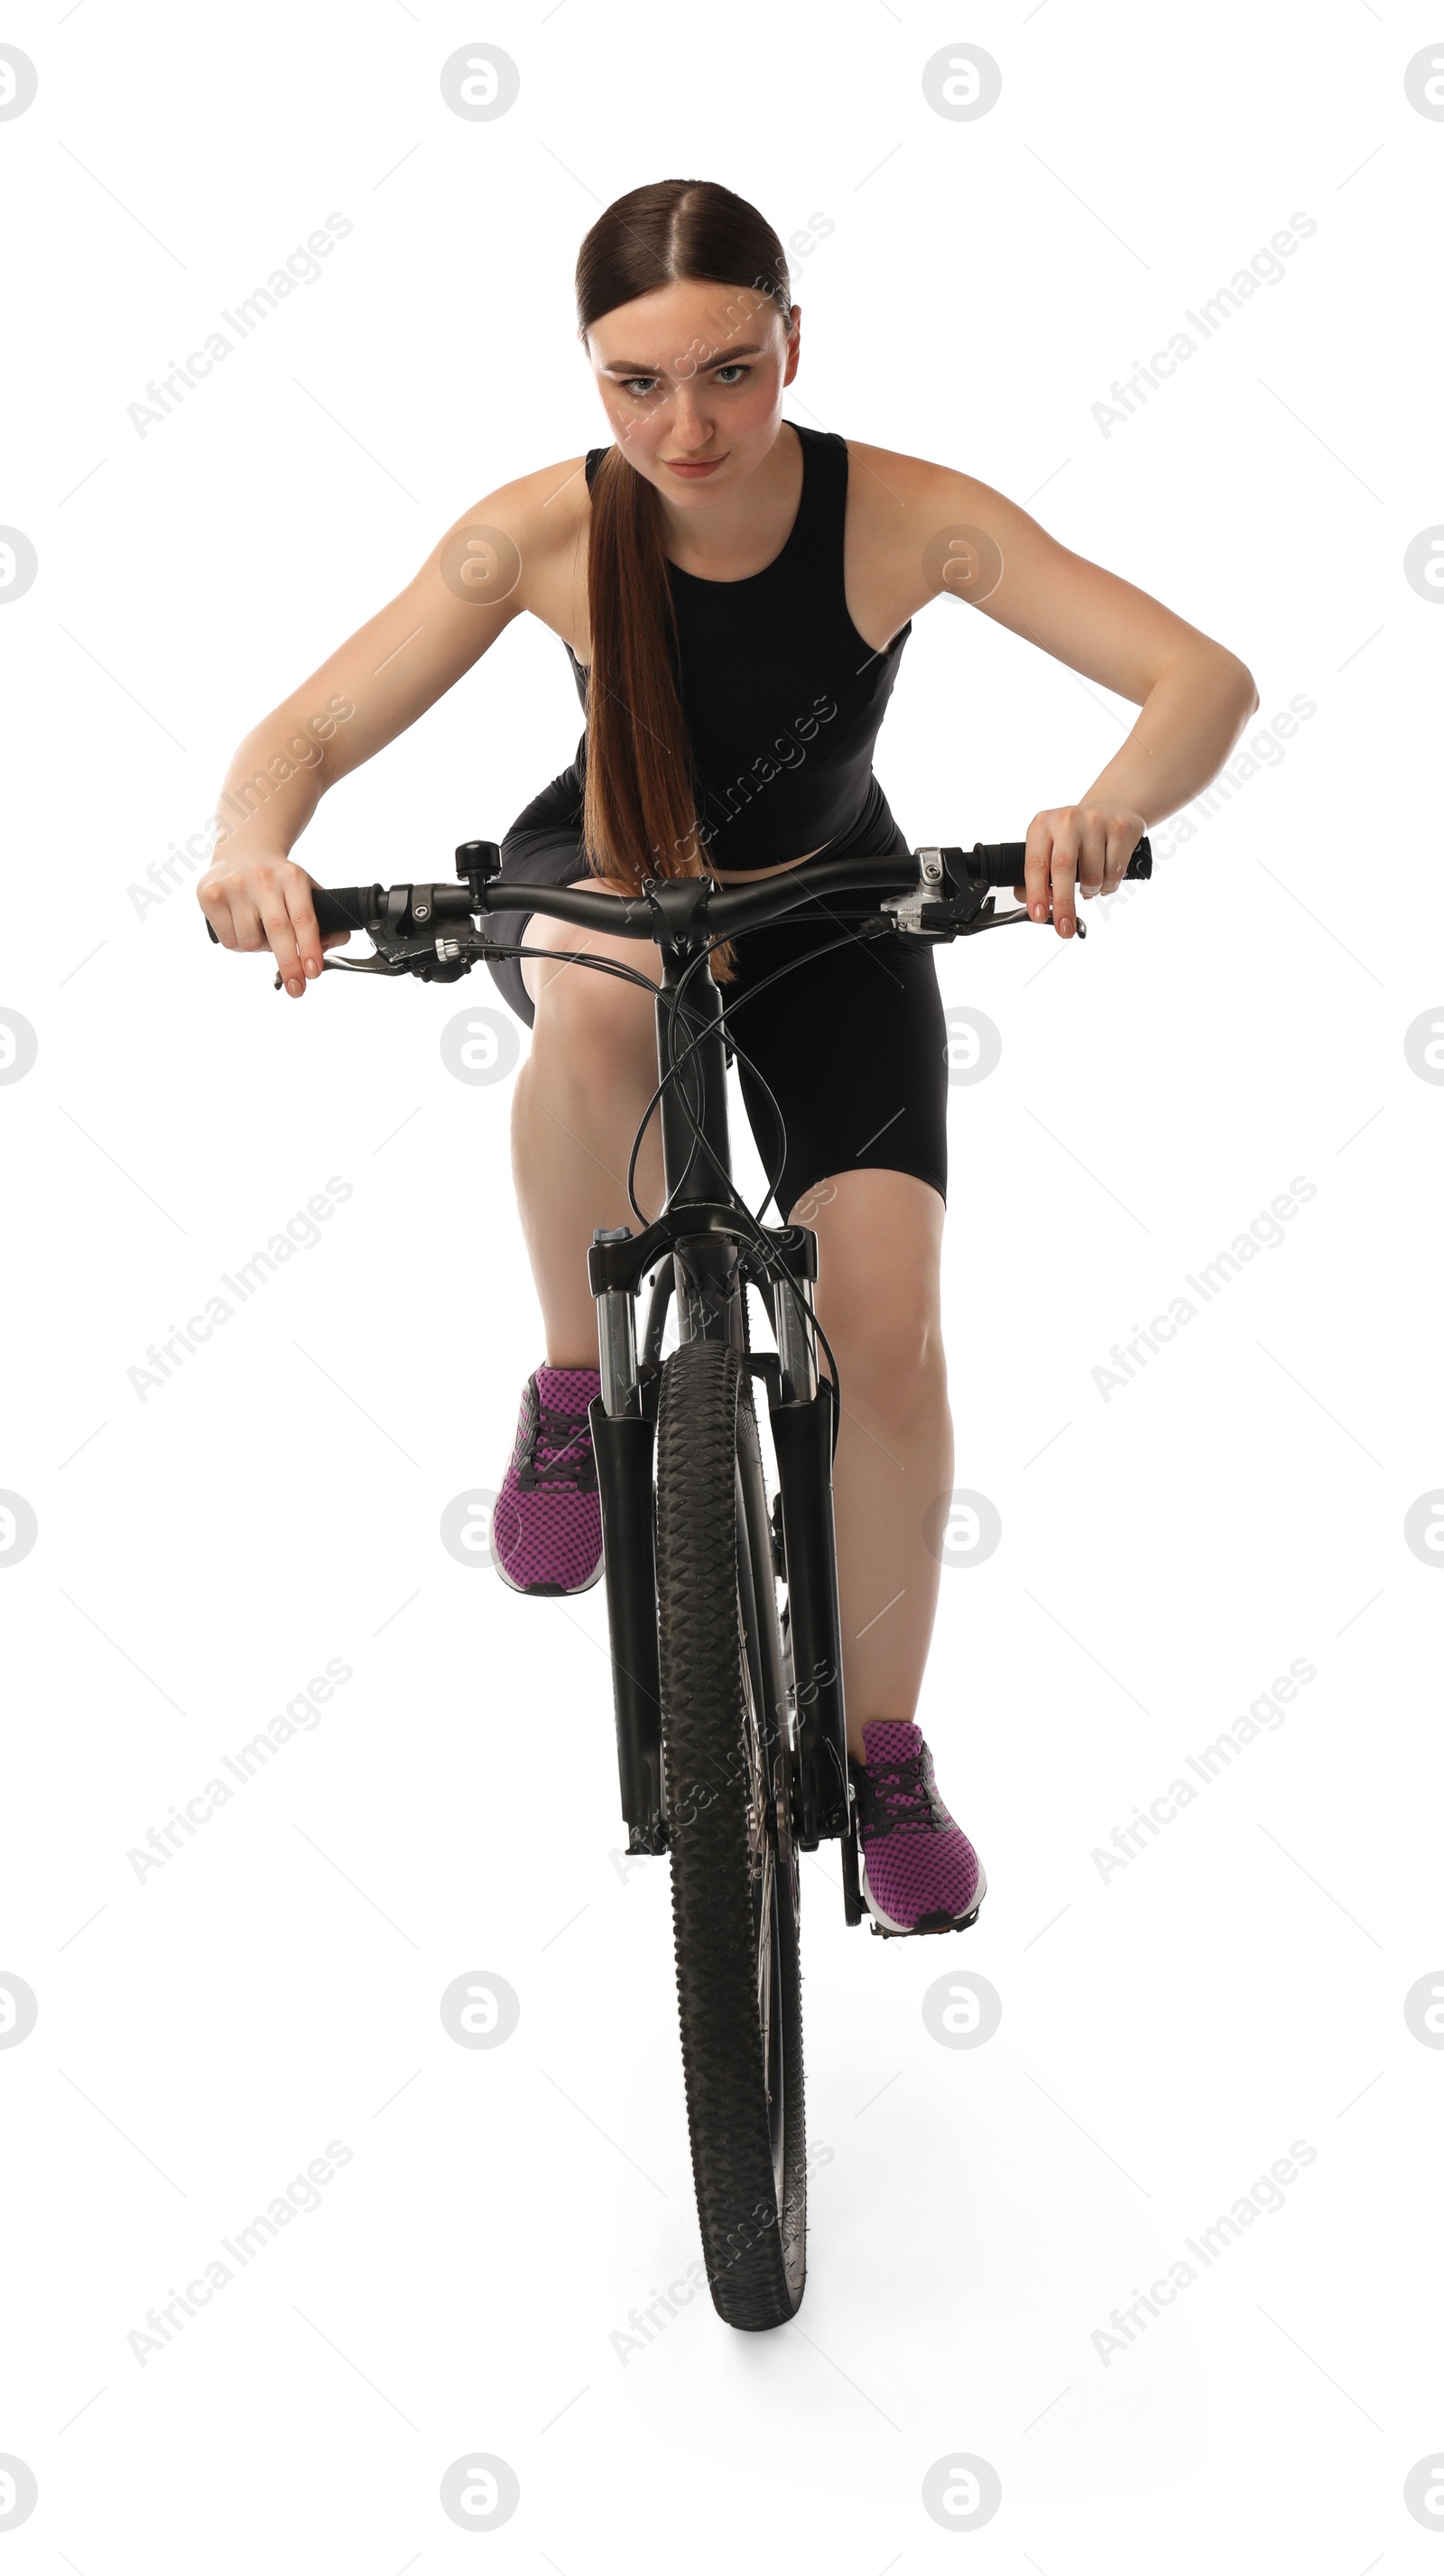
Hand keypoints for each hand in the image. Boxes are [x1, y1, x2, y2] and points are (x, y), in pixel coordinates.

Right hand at [196, 849, 350, 996]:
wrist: (242, 850)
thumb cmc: (278, 881)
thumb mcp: (305, 890)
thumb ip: (325, 921)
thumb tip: (325, 950)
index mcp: (292, 877)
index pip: (304, 918)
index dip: (310, 948)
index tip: (313, 972)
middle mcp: (263, 878)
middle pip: (278, 932)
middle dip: (289, 965)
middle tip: (297, 988)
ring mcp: (235, 886)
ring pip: (250, 942)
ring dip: (258, 949)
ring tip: (258, 930)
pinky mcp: (211, 895)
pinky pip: (229, 941)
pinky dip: (238, 944)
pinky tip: (239, 924)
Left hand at [1013, 804, 1147, 937]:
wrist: (1111, 810)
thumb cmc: (1075, 837)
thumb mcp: (1049, 846)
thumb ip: (1036, 875)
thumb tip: (1031, 905)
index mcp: (1042, 825)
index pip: (1035, 864)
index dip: (1036, 894)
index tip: (1038, 916)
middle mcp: (1067, 820)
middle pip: (1063, 869)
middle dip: (1064, 904)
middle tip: (1064, 928)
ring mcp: (1095, 822)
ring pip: (1092, 876)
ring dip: (1090, 892)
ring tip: (1089, 886)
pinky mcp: (1120, 829)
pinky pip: (1114, 873)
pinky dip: (1109, 885)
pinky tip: (1105, 877)